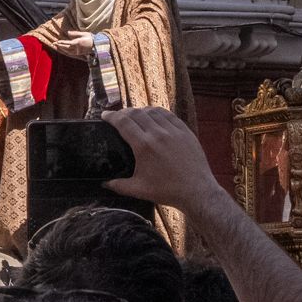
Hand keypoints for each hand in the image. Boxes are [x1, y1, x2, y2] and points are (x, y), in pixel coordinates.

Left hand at [54, 30, 100, 59]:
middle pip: (66, 47)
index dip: (61, 42)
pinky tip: (64, 50)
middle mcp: (77, 48)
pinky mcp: (80, 53)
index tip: (56, 42)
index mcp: (78, 42)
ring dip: (62, 49)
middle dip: (59, 45)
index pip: (67, 43)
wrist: (98, 45)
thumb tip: (68, 33)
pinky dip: (66, 51)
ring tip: (57, 46)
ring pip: (68, 51)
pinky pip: (71, 53)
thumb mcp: (84, 34)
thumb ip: (75, 33)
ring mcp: (78, 51)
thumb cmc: (91, 38)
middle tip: (53, 43)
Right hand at [104, 106, 223, 211]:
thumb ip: (118, 185)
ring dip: (141, 110)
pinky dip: (158, 112)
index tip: (105, 115)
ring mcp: (173, 131)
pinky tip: (154, 115)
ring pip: (153, 111)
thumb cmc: (167, 191)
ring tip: (135, 115)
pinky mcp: (185, 132)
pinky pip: (169, 115)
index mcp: (144, 146)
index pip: (123, 122)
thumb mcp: (138, 189)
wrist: (196, 191)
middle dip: (124, 112)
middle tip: (118, 116)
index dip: (111, 116)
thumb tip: (104, 184)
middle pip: (136, 113)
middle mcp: (158, 134)